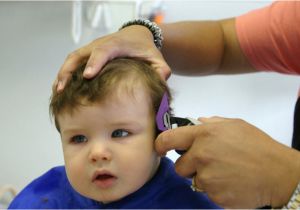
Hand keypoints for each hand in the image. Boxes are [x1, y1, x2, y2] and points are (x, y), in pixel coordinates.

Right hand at [54, 25, 170, 91]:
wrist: (137, 37)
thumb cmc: (145, 49)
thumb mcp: (157, 59)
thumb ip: (161, 70)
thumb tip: (159, 83)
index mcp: (117, 45)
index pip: (103, 50)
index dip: (94, 62)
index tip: (87, 76)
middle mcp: (100, 45)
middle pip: (80, 54)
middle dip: (70, 70)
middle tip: (62, 88)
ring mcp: (91, 49)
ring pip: (72, 59)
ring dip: (62, 74)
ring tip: (56, 91)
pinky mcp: (87, 54)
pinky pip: (72, 62)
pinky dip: (64, 74)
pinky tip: (59, 89)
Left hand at [155, 116, 299, 207]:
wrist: (278, 173)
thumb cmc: (258, 146)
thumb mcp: (236, 125)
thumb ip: (212, 123)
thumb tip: (197, 122)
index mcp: (204, 135)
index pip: (169, 139)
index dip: (160, 144)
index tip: (160, 147)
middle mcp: (201, 155)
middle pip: (179, 166)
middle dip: (190, 166)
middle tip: (208, 164)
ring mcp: (206, 177)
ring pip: (193, 180)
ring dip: (204, 178)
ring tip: (225, 173)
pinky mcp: (214, 195)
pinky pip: (207, 192)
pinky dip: (216, 190)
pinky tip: (230, 183)